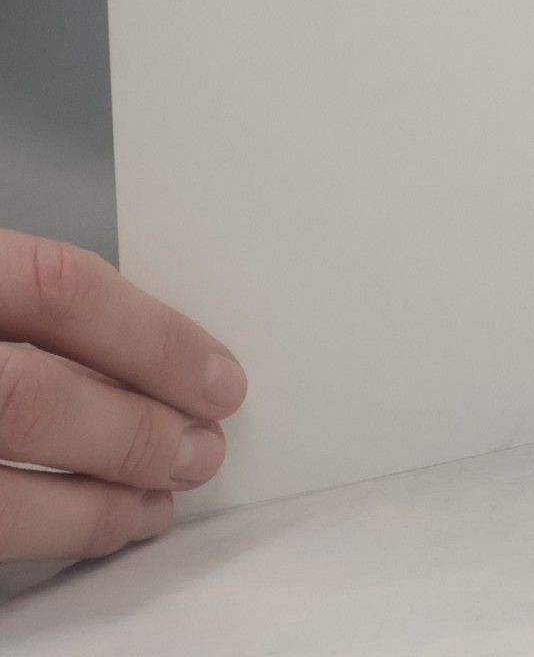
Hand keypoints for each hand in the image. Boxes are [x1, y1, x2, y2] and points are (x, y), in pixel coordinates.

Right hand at [0, 230, 246, 561]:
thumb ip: (20, 302)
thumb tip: (142, 351)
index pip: (59, 287)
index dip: (153, 335)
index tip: (218, 377)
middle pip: (29, 399)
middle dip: (131, 431)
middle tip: (201, 450)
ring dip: (88, 507)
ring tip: (156, 504)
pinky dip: (32, 540)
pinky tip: (78, 533)